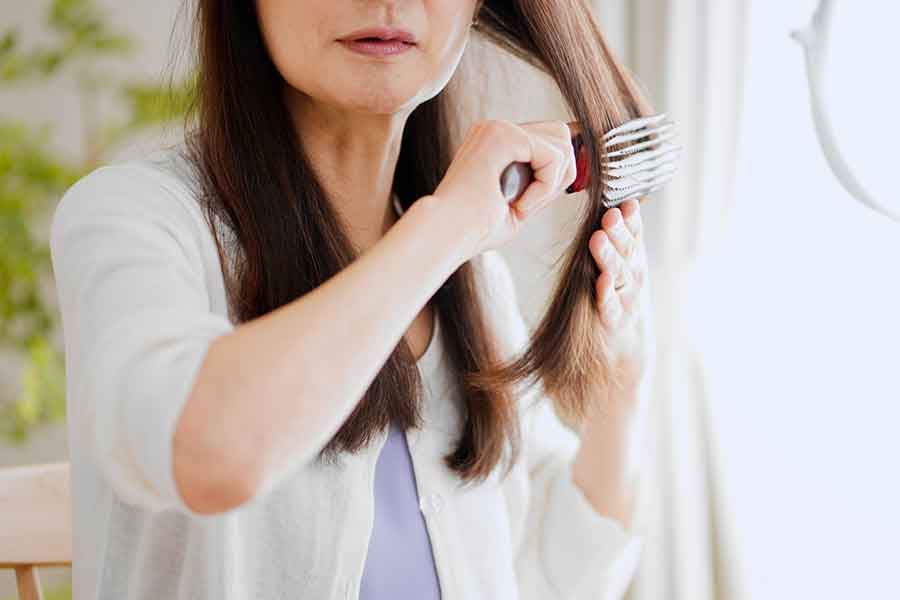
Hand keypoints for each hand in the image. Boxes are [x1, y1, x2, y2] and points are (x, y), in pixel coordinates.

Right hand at [431, 119, 577, 261]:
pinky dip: (544, 187)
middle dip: (559, 174)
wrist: (445, 234)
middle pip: (560, 135)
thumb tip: (574, 167)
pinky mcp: (503, 135)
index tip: (530, 204)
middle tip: (529, 203)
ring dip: (550, 184)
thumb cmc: (475, 229)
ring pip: (561, 144)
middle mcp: (495, 129)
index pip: (548, 142)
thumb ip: (542, 181)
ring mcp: (498, 128)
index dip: (554, 175)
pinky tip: (519, 203)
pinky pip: (552, 156)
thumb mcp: (519, 202)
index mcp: (496, 143)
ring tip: (521, 205)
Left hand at [588, 198, 655, 396]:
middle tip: (610, 213)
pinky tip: (600, 287)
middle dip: (620, 234)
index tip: (626, 201)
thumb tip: (603, 223)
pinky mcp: (617, 335)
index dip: (631, 223)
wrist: (621, 380)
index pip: (633, 244)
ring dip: (612, 259)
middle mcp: (633, 292)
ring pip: (622, 282)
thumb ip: (611, 260)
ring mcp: (628, 313)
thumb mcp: (613, 290)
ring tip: (599, 239)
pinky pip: (612, 316)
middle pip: (628, 257)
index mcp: (630, 277)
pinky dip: (607, 301)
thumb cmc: (611, 328)